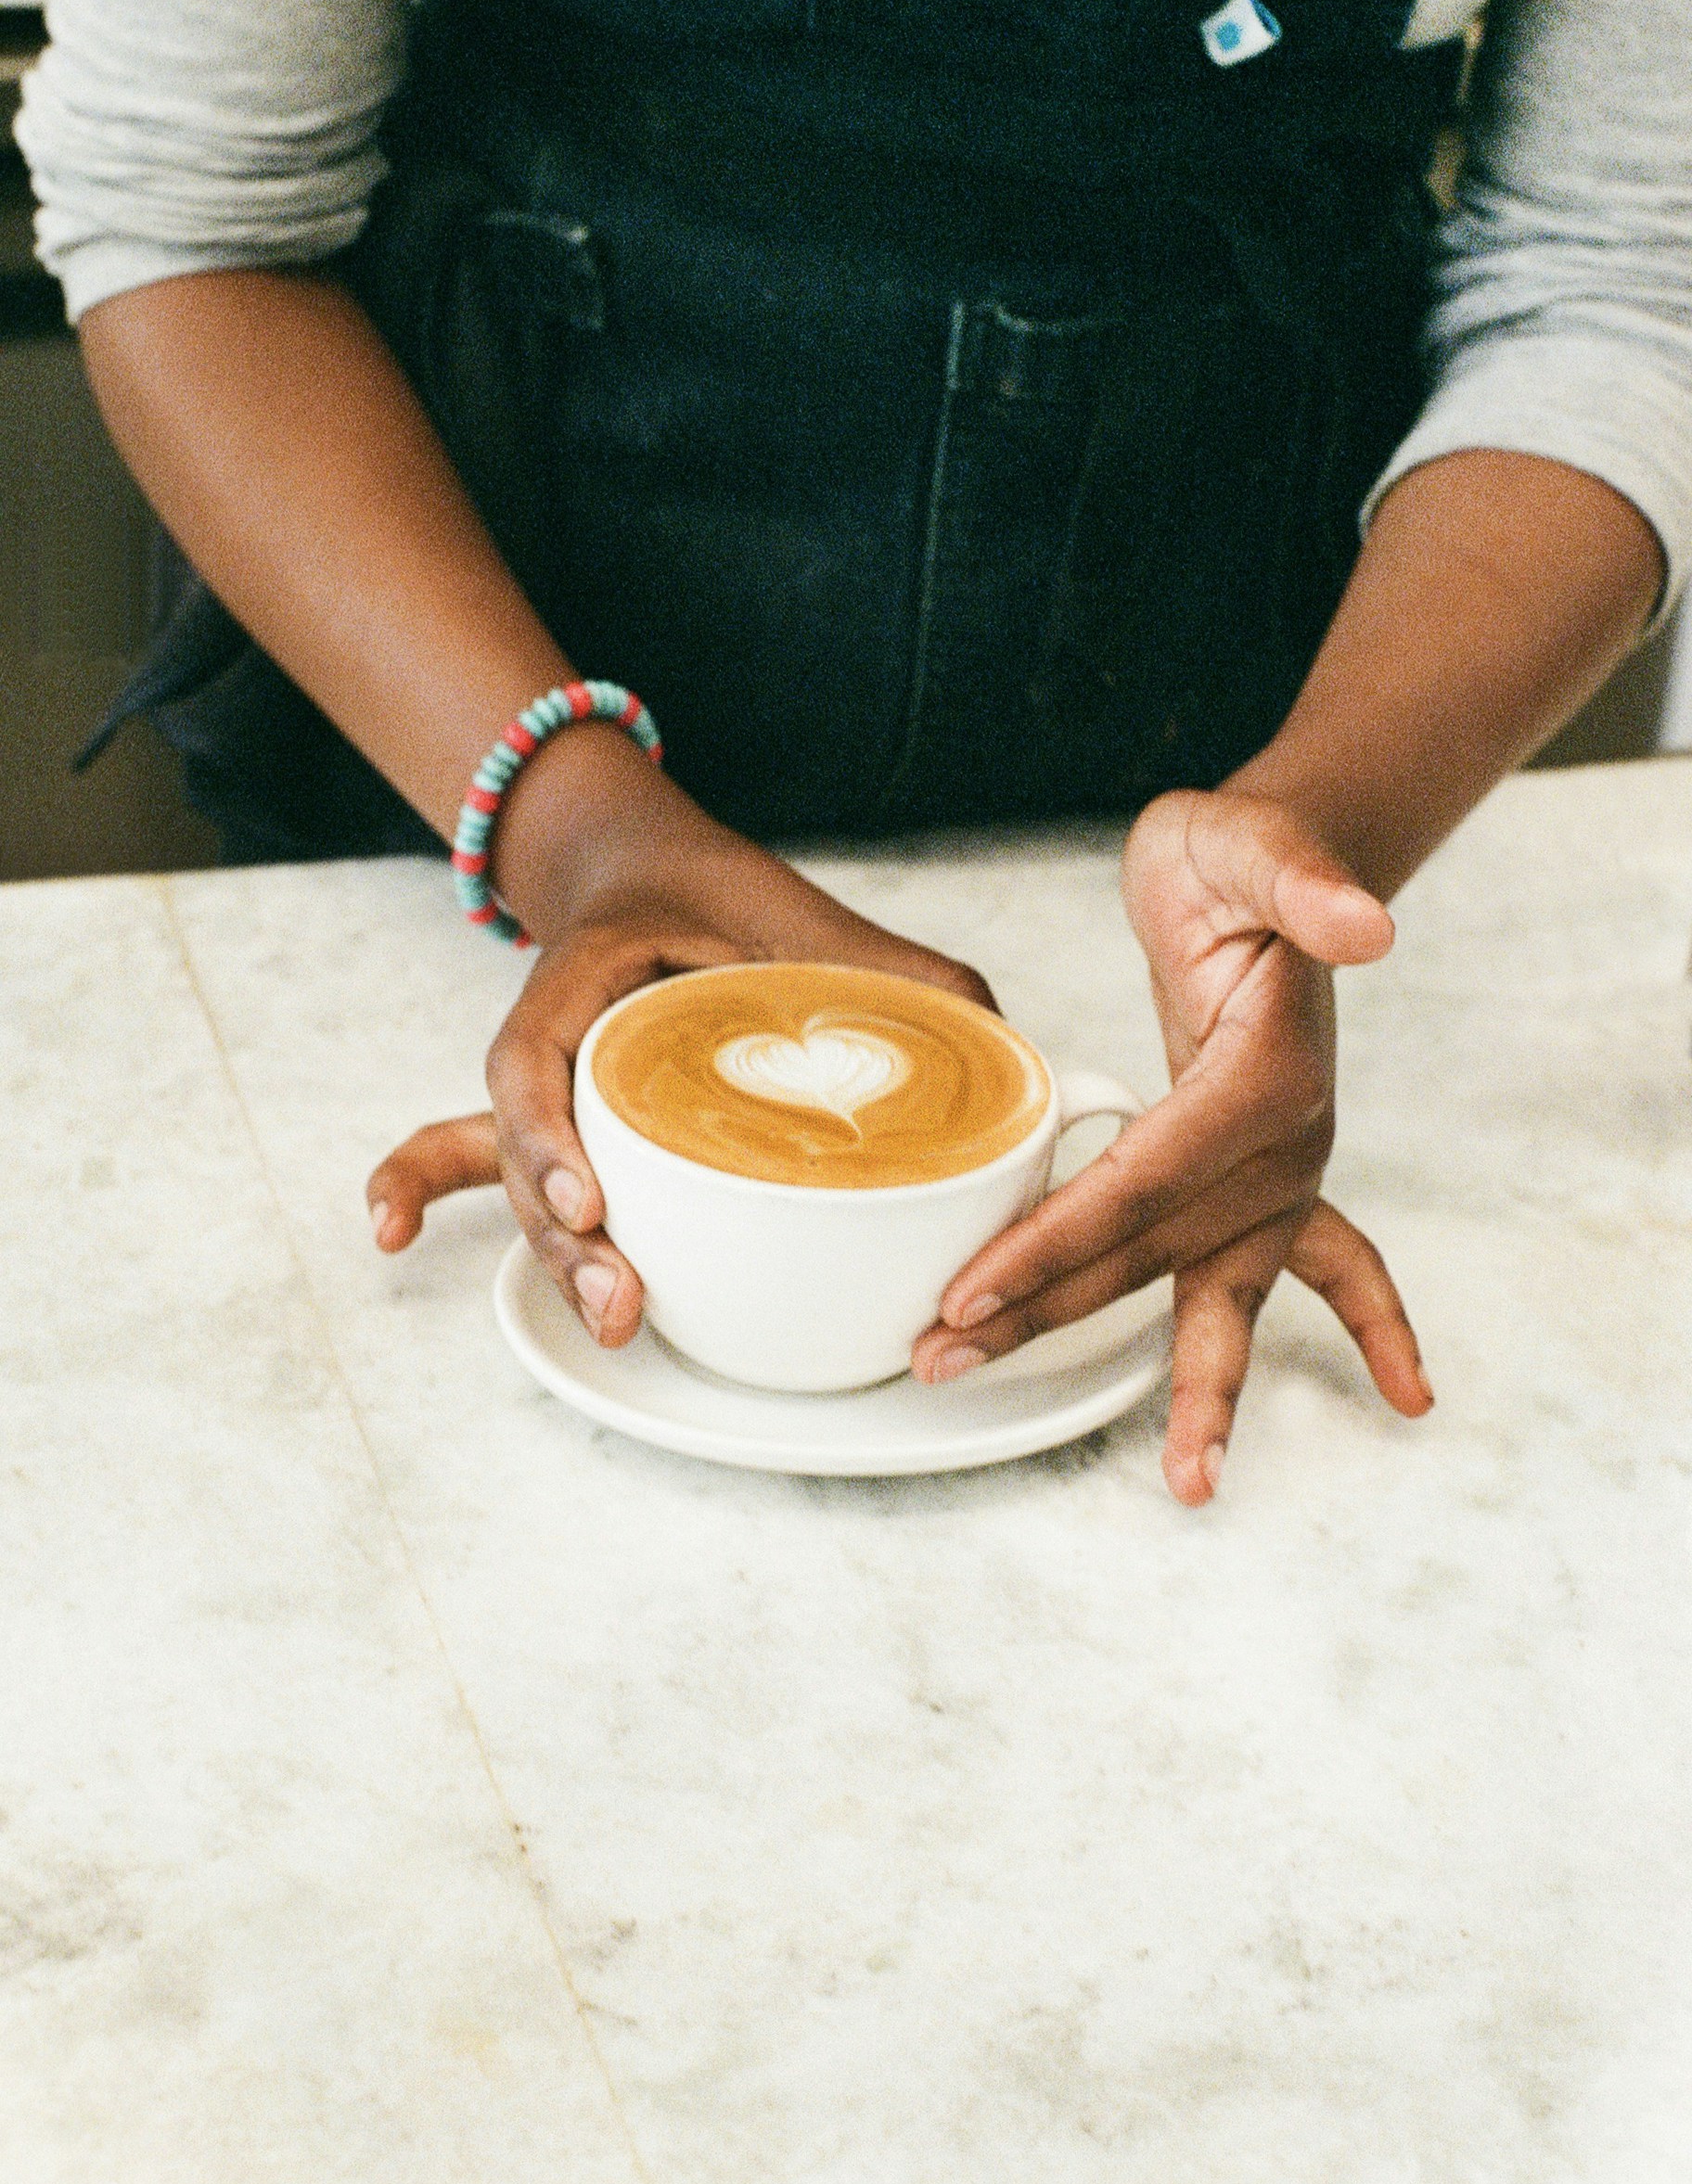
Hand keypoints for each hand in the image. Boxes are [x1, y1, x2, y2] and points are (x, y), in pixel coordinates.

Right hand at [367, 737, 993, 1341]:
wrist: (661, 866)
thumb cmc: (741, 901)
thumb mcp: (835, 930)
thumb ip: (919, 986)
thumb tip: (1016, 1060)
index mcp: (599, 972)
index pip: (543, 1055)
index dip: (551, 1138)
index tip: (590, 1203)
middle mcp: (561, 1034)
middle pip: (526, 1144)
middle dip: (565, 1236)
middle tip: (621, 1301)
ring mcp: (553, 1086)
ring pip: (519, 1178)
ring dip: (548, 1254)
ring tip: (608, 1318)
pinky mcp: (565, 1127)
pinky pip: (471, 1157)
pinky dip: (420, 1188)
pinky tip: (389, 1239)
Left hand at [911, 790, 1431, 1504]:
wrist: (1275, 867)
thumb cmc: (1242, 856)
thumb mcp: (1251, 844)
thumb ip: (1301, 878)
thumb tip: (1363, 926)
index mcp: (1269, 1080)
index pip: (1144, 1183)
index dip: (1058, 1243)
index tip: (970, 1292)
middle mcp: (1290, 1144)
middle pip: (1153, 1254)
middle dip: (1043, 1312)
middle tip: (938, 1358)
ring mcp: (1285, 1171)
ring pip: (1207, 1289)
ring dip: (1141, 1361)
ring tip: (1097, 1441)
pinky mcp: (1262, 1176)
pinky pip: (1320, 1277)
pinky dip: (1358, 1332)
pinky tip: (1401, 1392)